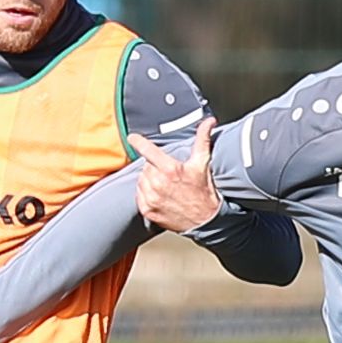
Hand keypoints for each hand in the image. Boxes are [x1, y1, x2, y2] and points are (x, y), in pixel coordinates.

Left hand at [130, 117, 220, 232]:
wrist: (205, 220)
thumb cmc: (204, 192)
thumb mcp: (202, 164)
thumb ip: (202, 140)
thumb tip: (208, 122)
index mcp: (170, 169)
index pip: (148, 150)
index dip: (138, 142)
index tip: (133, 138)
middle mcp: (158, 183)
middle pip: (146, 166)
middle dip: (155, 167)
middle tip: (168, 174)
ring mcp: (151, 198)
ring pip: (141, 180)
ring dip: (149, 180)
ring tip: (165, 185)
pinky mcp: (148, 210)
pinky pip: (139, 195)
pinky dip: (146, 193)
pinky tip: (159, 195)